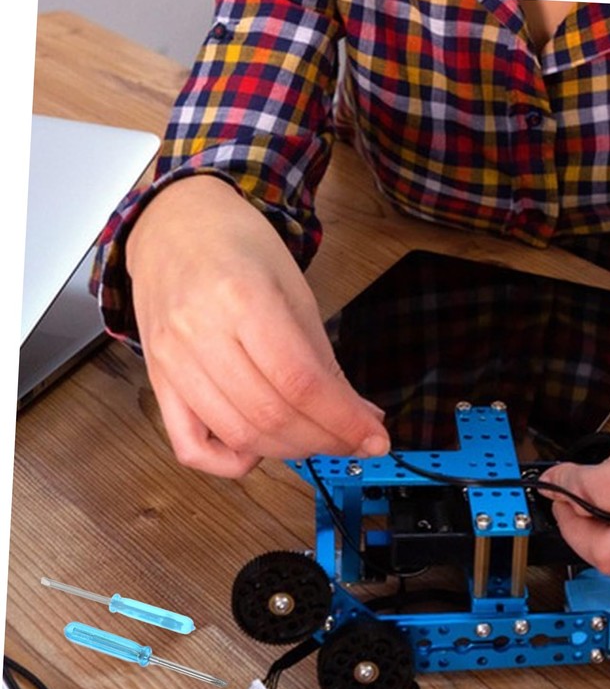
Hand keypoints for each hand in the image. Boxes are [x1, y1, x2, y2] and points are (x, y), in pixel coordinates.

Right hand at [126, 175, 389, 476]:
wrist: (174, 225)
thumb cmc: (241, 250)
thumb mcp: (296, 291)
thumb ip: (325, 360)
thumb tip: (362, 418)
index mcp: (241, 298)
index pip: (300, 382)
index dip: (343, 420)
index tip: (374, 438)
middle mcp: (198, 333)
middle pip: (269, 416)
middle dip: (323, 440)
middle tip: (351, 440)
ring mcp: (170, 361)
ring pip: (236, 435)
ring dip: (288, 452)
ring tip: (317, 439)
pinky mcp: (157, 381)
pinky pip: (189, 446)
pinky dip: (230, 462)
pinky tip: (259, 450)